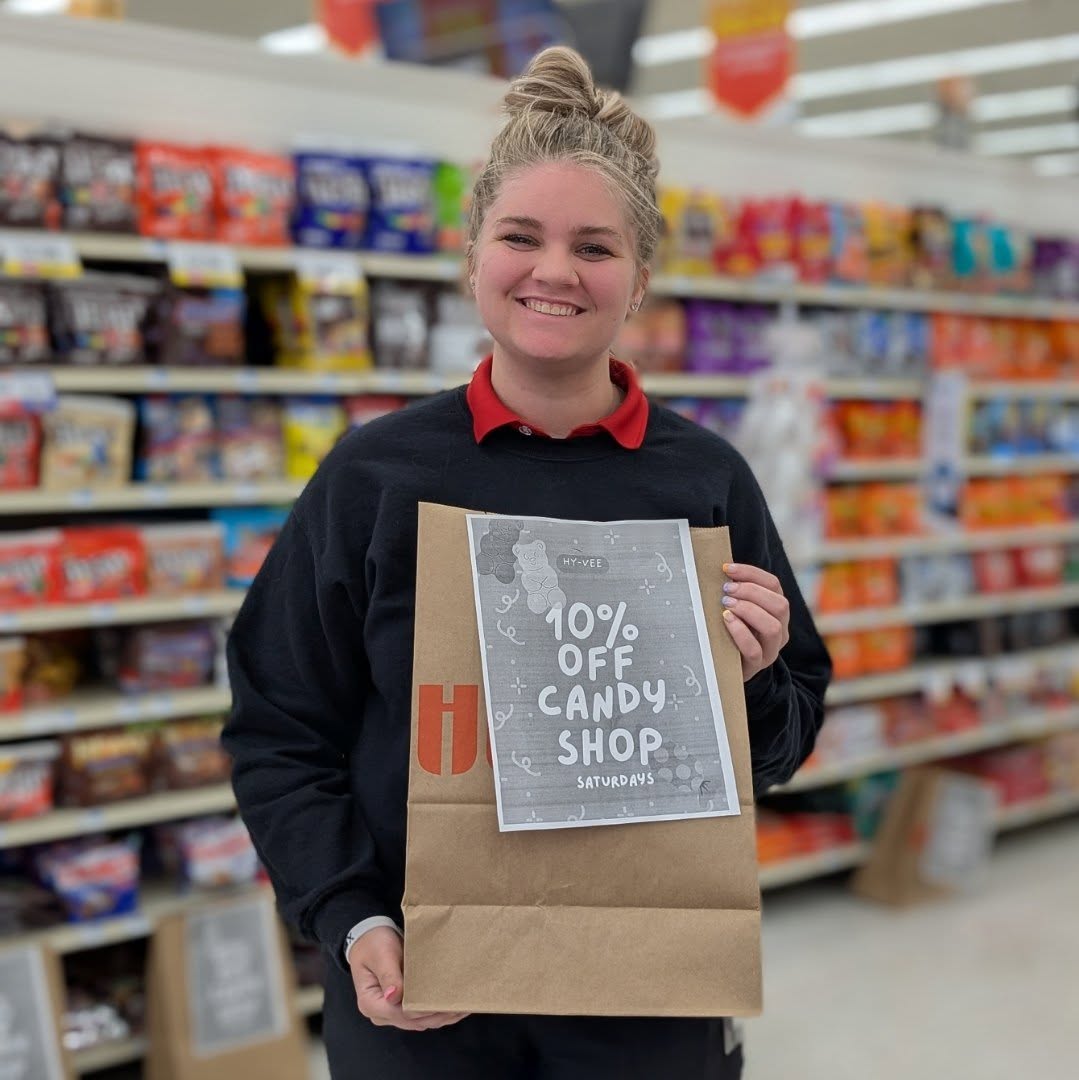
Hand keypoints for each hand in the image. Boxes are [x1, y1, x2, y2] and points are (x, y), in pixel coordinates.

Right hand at [349, 927, 469, 1031]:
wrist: (368, 938)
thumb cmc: (374, 944)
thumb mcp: (381, 955)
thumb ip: (388, 975)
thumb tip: (394, 997)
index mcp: (370, 1003)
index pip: (401, 1013)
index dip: (424, 1010)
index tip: (445, 1004)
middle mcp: (380, 1014)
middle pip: (412, 1021)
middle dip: (437, 1016)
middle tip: (461, 1007)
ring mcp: (389, 1013)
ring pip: (418, 1021)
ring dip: (439, 1017)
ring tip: (461, 1008)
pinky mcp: (398, 1008)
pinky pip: (418, 1015)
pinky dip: (435, 1013)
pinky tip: (452, 1007)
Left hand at [720, 562, 789, 681]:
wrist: (727, 668)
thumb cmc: (730, 631)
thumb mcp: (736, 610)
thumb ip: (735, 593)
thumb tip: (721, 569)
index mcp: (776, 611)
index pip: (774, 585)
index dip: (751, 573)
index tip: (727, 568)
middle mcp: (780, 629)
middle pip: (780, 604)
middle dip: (751, 592)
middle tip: (727, 590)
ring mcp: (771, 649)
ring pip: (772, 627)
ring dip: (748, 610)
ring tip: (726, 605)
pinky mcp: (756, 665)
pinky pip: (754, 649)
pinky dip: (740, 632)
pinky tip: (727, 620)